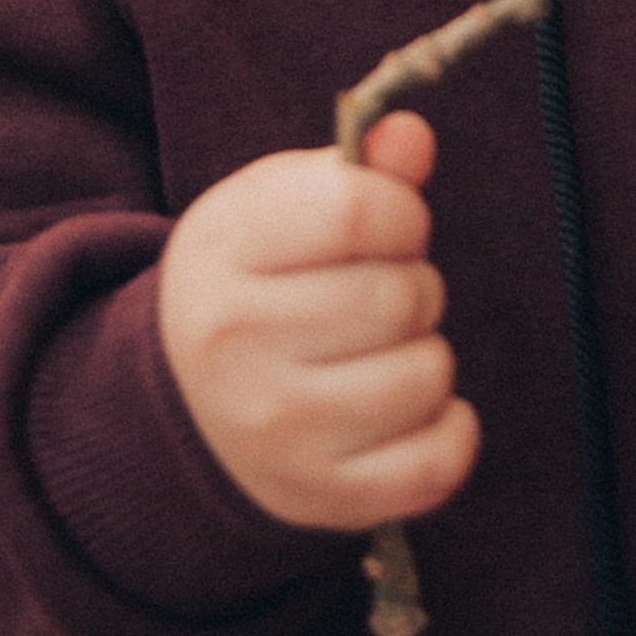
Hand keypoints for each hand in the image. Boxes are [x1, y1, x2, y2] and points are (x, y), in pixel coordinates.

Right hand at [157, 112, 479, 529]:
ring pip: (428, 374)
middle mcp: (236, 347)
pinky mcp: (321, 497)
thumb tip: (415, 139)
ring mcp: (277, 433)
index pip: (356, 211)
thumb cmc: (256, 283)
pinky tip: (410, 410)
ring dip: (426, 355)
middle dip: (414, 285)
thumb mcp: (280, 206)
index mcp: (222, 253)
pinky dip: (448, 429)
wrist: (187, 406)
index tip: (388, 226)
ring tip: (378, 353)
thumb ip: (357, 169)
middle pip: (400, 295)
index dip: (400, 212)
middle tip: (376, 296)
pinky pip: (439, 460)